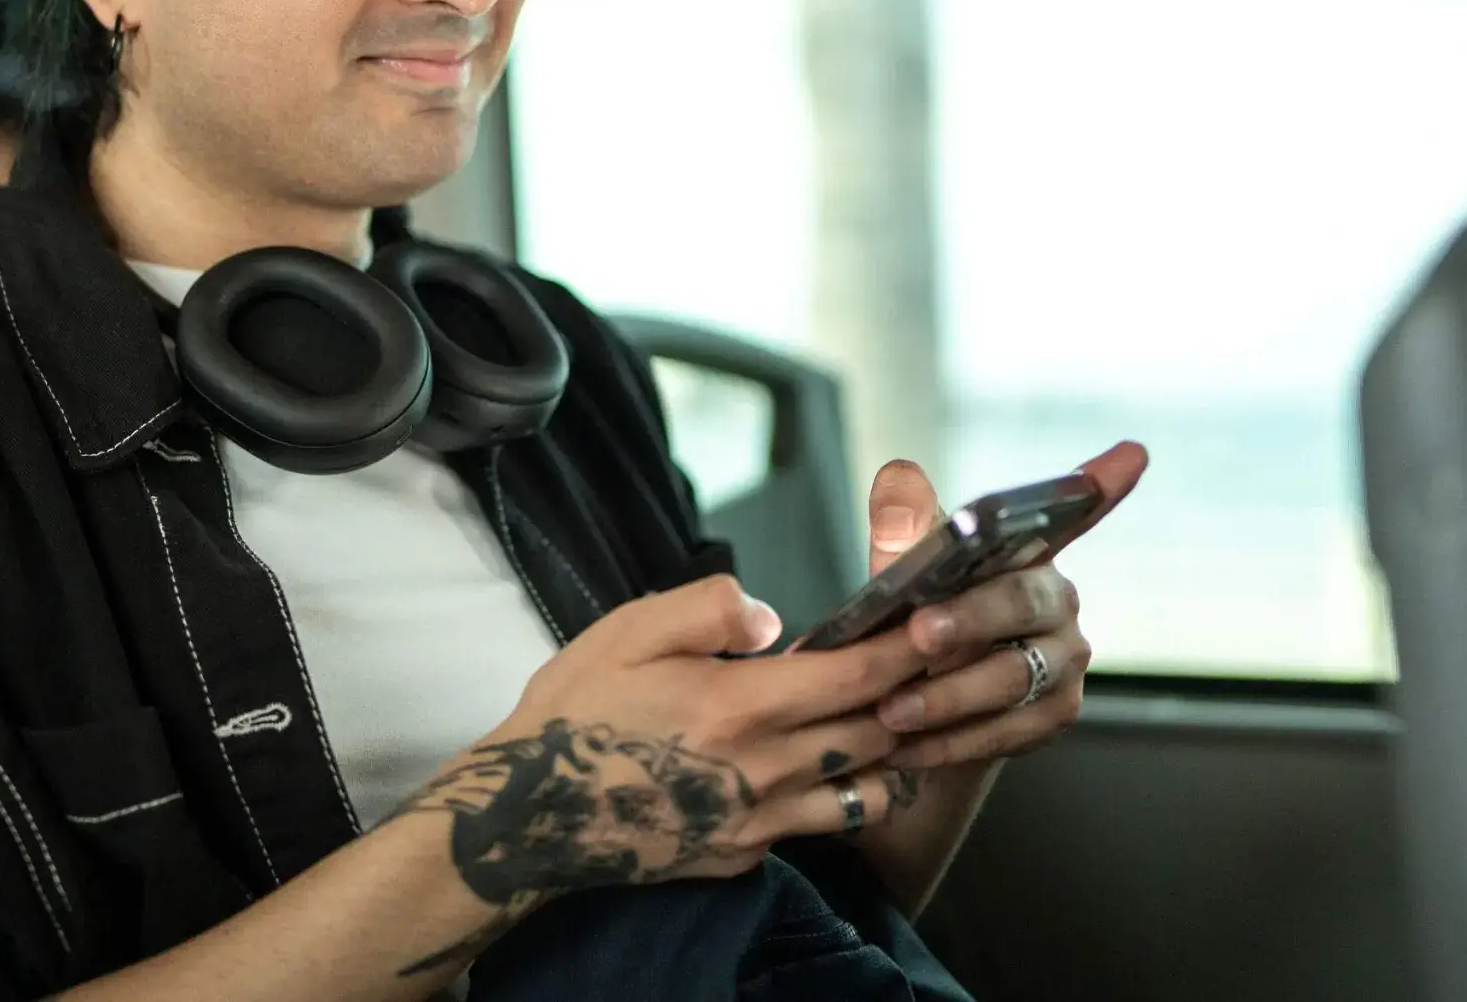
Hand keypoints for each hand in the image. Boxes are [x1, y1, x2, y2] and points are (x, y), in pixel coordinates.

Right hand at [393, 576, 936, 909]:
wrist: (527, 815)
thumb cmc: (573, 713)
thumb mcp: (627, 632)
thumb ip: (706, 610)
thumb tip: (772, 617)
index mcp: (741, 707)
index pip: (858, 675)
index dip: (908, 648)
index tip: (939, 623)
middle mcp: (764, 771)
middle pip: (879, 734)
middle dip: (915, 697)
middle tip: (936, 664)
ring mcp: (759, 823)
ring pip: (866, 792)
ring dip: (891, 754)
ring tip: (895, 718)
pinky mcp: (744, 856)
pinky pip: (817, 827)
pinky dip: (840, 796)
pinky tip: (830, 768)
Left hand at [862, 441, 1148, 770]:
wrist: (914, 716)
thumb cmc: (911, 626)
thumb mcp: (897, 579)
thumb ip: (901, 535)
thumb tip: (898, 477)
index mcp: (1026, 551)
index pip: (1071, 512)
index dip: (1100, 485)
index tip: (1133, 452)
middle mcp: (1059, 599)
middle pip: (1021, 601)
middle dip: (969, 619)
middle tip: (918, 635)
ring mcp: (1065, 659)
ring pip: (1012, 676)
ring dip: (948, 695)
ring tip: (891, 710)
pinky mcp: (1057, 714)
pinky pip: (1008, 729)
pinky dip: (951, 740)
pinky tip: (906, 746)